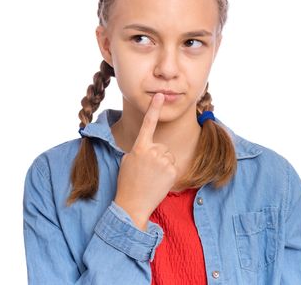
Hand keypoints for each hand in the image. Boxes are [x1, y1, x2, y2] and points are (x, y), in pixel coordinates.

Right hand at [114, 93, 178, 230]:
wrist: (132, 205)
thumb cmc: (127, 182)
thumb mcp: (128, 160)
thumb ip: (140, 150)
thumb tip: (149, 148)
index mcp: (139, 147)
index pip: (148, 123)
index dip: (154, 108)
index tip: (160, 95)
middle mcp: (153, 151)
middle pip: (161, 147)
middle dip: (156, 157)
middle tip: (146, 172)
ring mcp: (164, 161)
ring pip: (168, 156)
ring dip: (163, 165)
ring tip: (152, 177)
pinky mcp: (173, 171)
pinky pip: (173, 166)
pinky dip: (168, 173)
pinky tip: (159, 182)